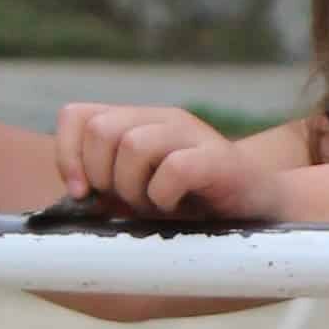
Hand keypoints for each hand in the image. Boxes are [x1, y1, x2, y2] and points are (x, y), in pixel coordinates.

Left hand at [53, 102, 299, 228]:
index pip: (77, 116)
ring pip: (133, 144)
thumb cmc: (194, 207)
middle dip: (104, 177)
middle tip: (129, 202)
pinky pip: (174, 168)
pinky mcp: (219, 159)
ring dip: (135, 189)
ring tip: (157, 206)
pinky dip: (166, 195)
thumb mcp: (138, 193)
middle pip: (101, 130)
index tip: (81, 193)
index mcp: (138, 122)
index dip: (67, 155)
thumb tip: (69, 196)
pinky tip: (178, 206)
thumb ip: (103, 187)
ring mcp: (192, 135)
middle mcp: (163, 119)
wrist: (261, 212)